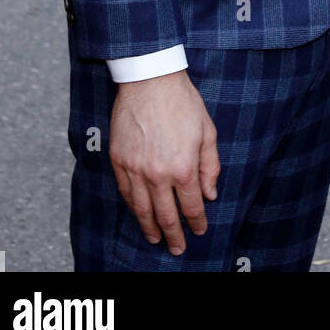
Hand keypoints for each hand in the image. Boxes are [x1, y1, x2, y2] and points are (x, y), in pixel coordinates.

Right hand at [109, 69, 219, 254]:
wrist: (150, 80)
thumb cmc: (183, 102)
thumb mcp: (207, 132)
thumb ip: (210, 166)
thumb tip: (210, 194)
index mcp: (184, 168)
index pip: (191, 206)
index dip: (196, 222)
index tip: (199, 230)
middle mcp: (158, 174)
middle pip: (166, 215)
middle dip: (174, 235)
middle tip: (177, 249)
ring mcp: (136, 169)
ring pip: (142, 209)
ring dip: (150, 228)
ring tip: (156, 239)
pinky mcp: (119, 160)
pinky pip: (126, 193)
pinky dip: (133, 207)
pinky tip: (139, 213)